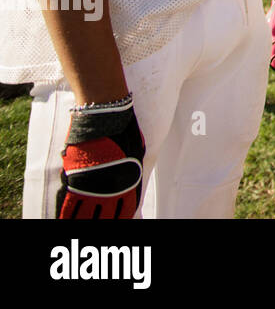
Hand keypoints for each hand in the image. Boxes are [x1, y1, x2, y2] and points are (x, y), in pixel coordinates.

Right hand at [57, 98, 144, 219]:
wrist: (105, 116)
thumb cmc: (124, 131)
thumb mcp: (137, 154)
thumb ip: (133, 174)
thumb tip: (132, 189)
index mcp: (129, 182)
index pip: (126, 210)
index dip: (122, 220)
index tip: (119, 224)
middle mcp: (111, 187)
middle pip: (105, 217)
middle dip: (102, 224)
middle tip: (98, 226)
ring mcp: (92, 184)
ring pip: (86, 216)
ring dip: (84, 223)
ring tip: (81, 229)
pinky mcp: (74, 179)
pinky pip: (69, 206)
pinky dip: (67, 217)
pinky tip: (65, 222)